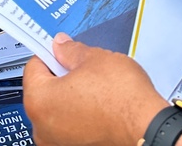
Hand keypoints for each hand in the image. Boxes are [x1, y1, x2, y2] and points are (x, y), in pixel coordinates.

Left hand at [23, 33, 167, 145]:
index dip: (50, 54)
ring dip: (70, 99)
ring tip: (95, 90)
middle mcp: (42, 128)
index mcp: (39, 101)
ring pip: (57, 111)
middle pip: (44, 91)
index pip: (33, 67)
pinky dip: (79, 117)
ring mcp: (57, 143)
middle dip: (61, 78)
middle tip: (83, 69)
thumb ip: (70, 51)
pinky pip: (69, 127)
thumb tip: (61, 46)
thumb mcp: (94, 59)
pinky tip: (99, 107)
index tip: (60, 51)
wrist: (148, 128)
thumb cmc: (123, 100)